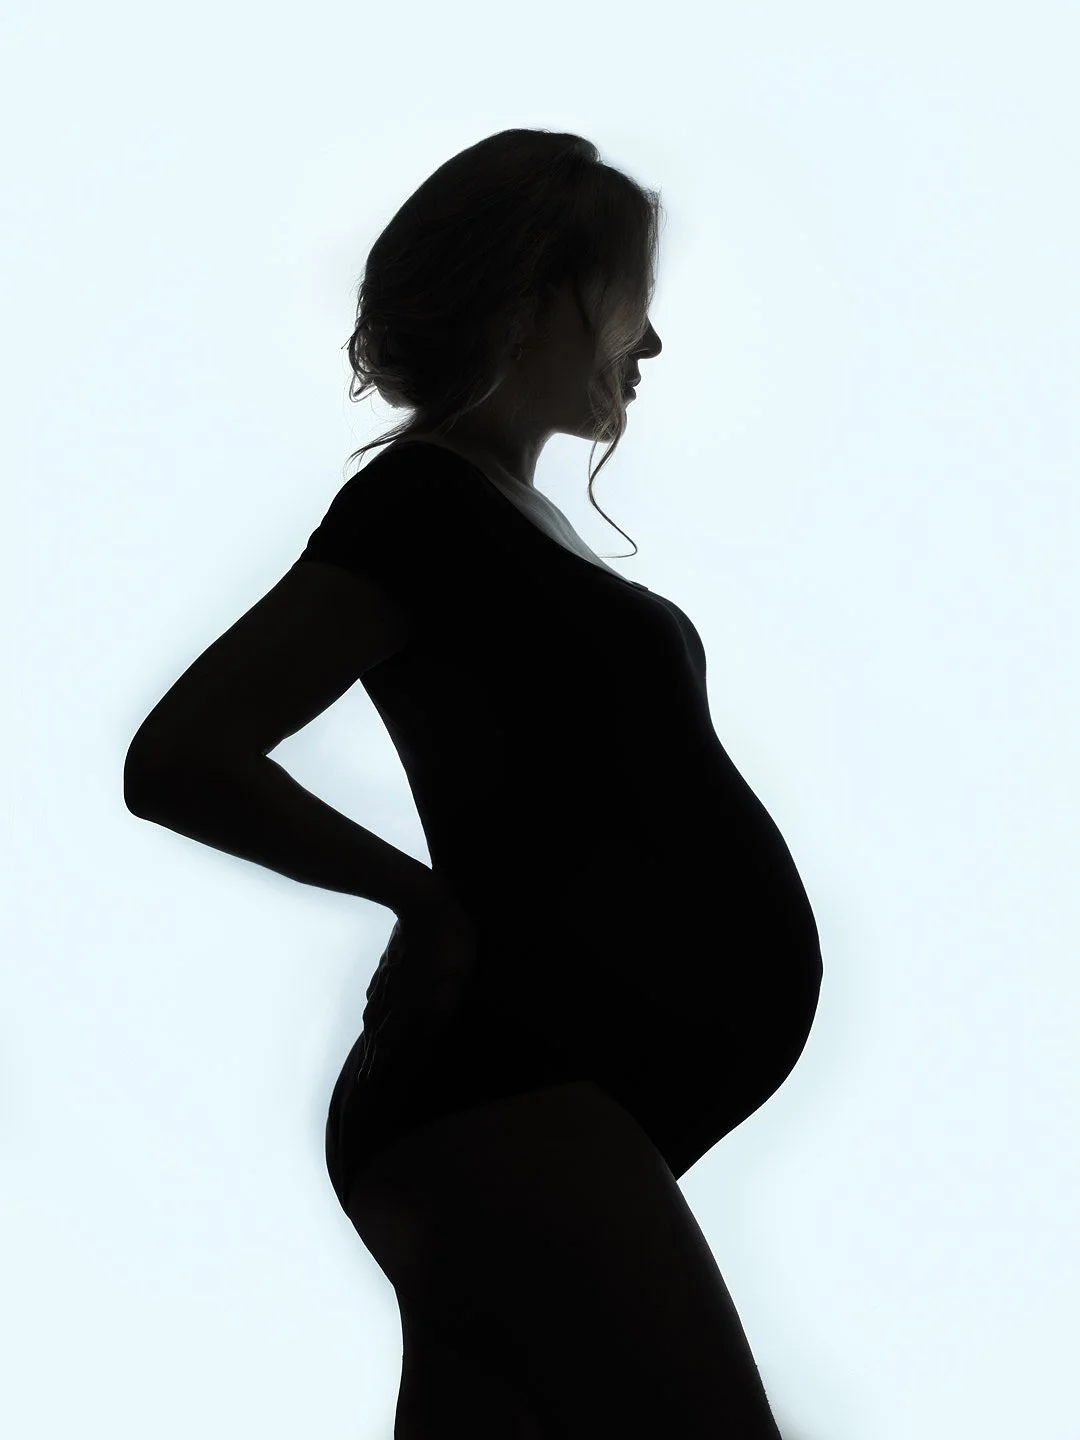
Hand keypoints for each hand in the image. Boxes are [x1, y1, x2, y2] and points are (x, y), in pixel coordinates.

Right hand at [361, 893, 478, 1070]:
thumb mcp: (455, 977)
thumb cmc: (449, 939)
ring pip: (375, 1012)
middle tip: (363, 1080)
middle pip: (380, 1032)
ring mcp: (388, 976)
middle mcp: (393, 993)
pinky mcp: (389, 961)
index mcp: (410, 1001)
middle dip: (373, 1058)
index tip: (369, 1086)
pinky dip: (372, 1008)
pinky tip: (370, 1009)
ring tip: (367, 1052)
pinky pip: (376, 991)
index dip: (382, 1064)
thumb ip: (440, 1009)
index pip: (391, 1041)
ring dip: (372, 1036)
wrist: (422, 900)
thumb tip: (427, 1039)